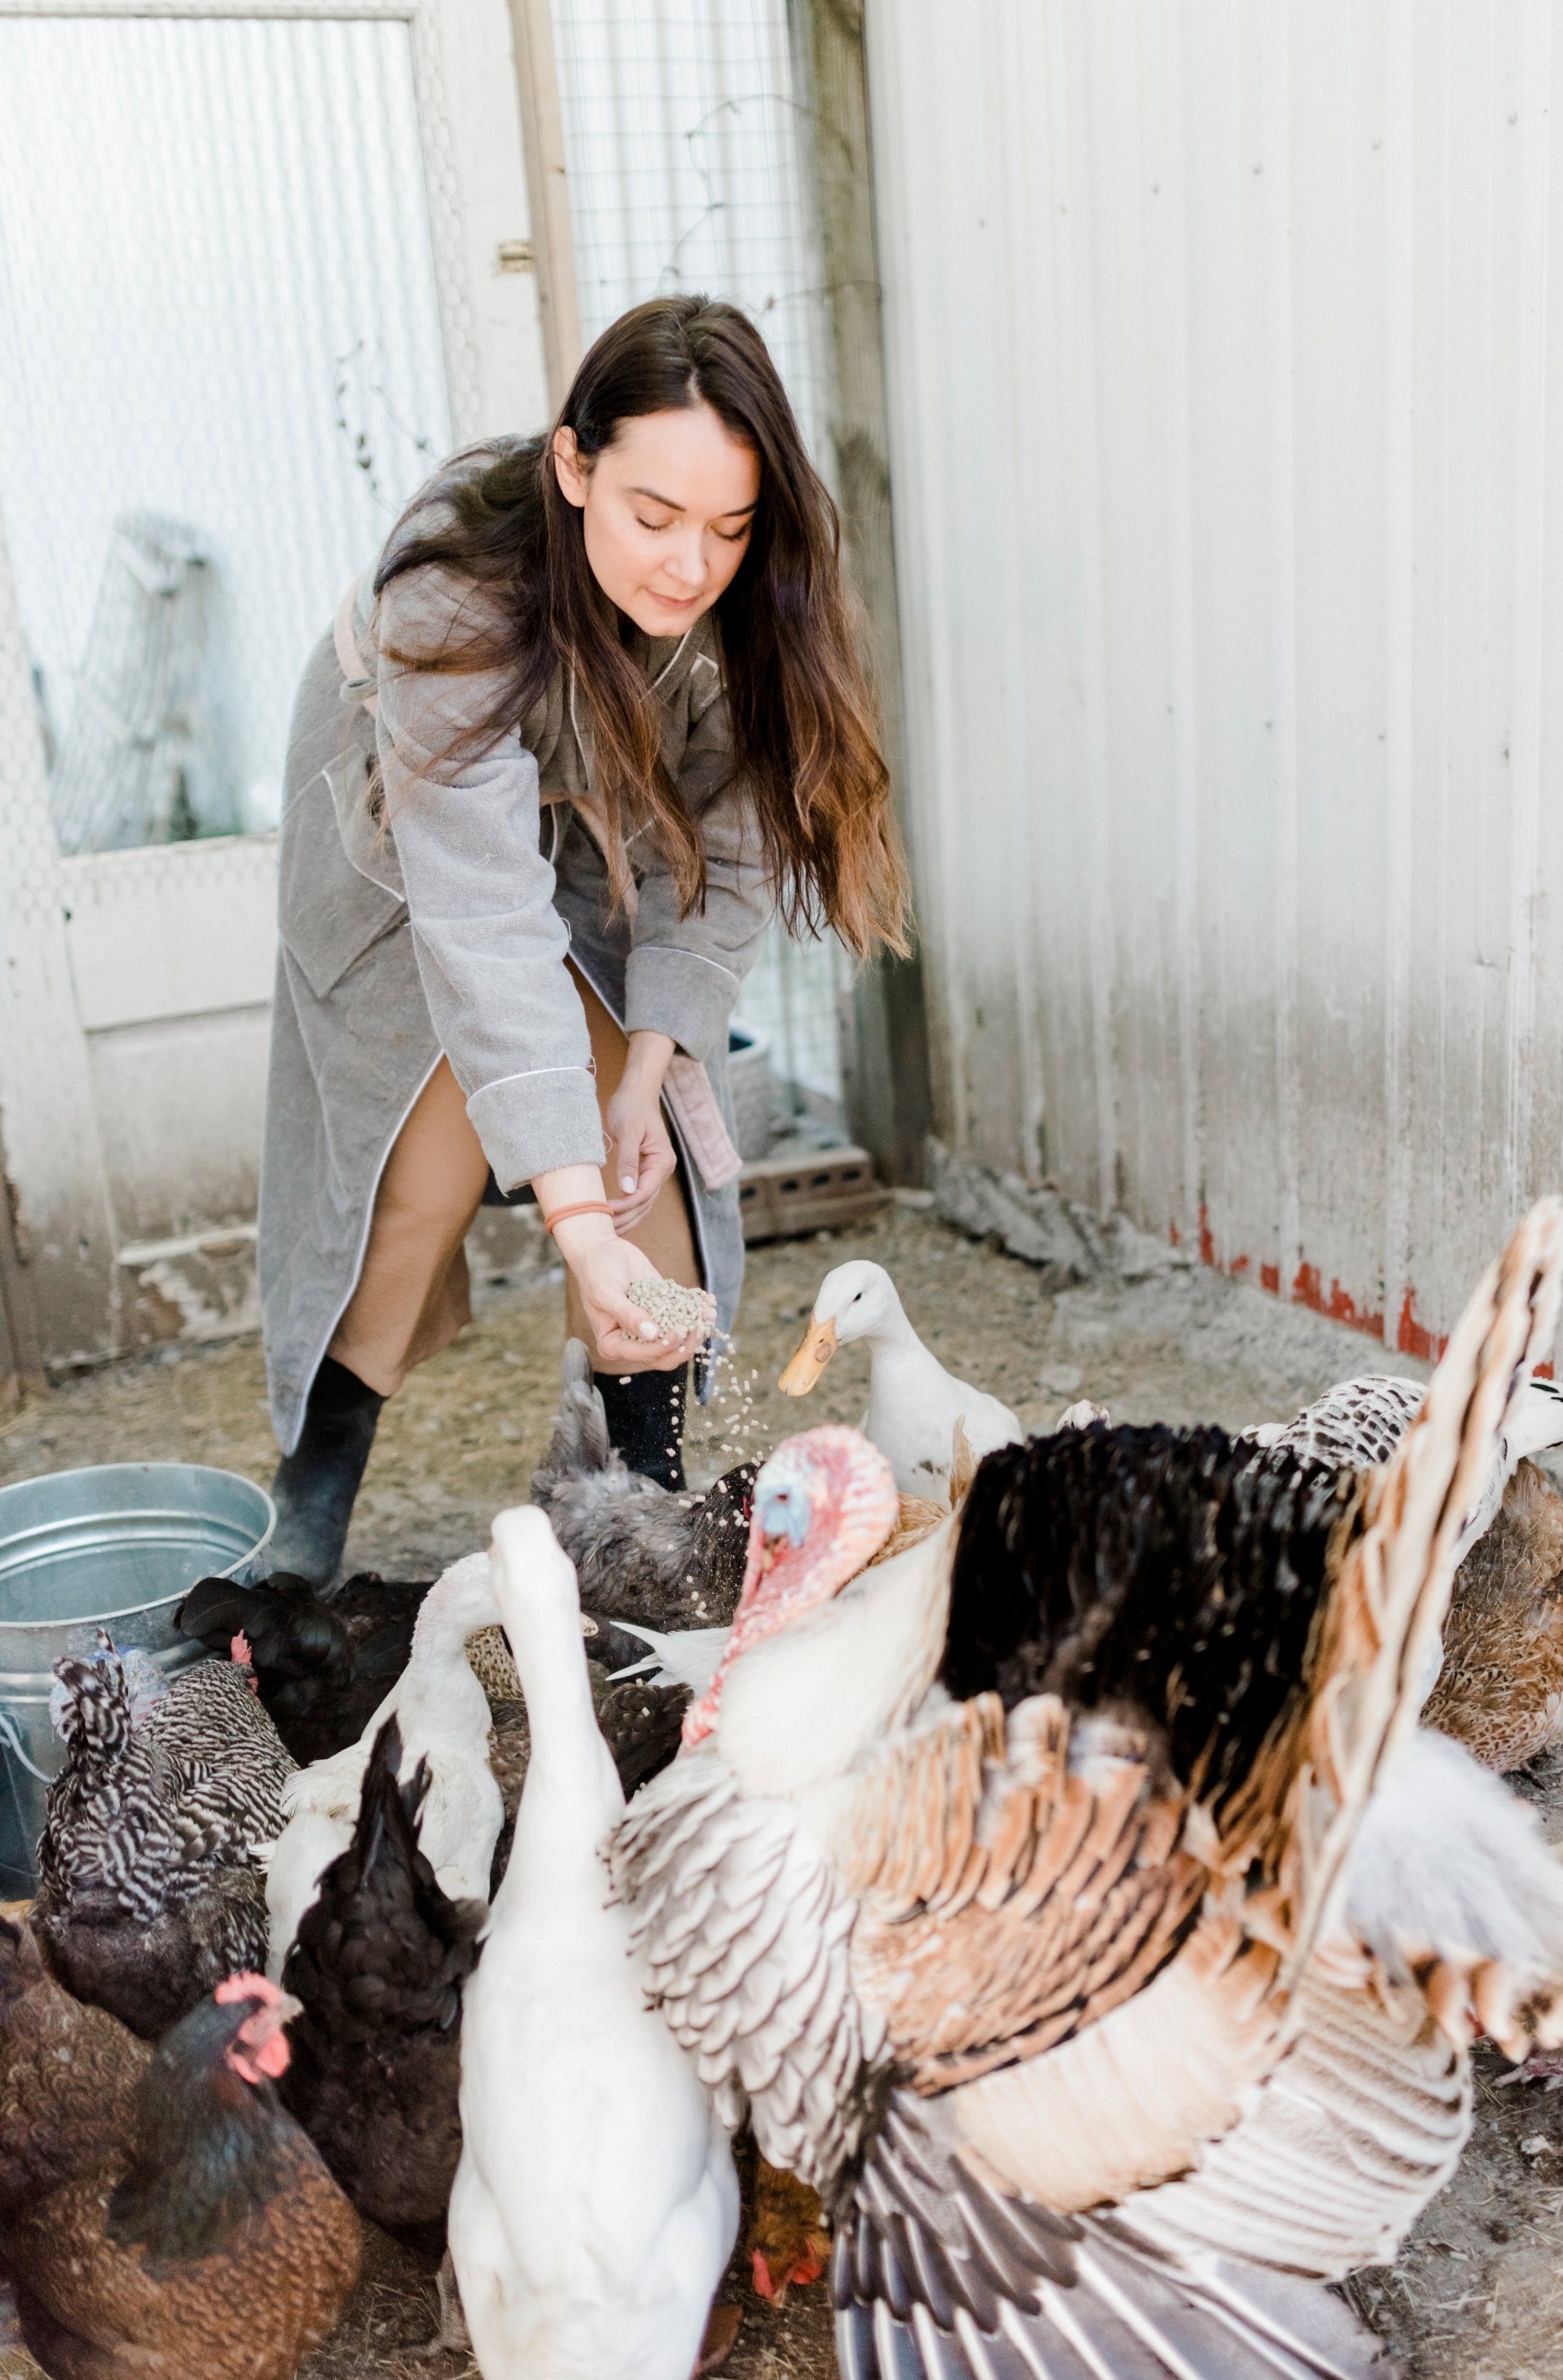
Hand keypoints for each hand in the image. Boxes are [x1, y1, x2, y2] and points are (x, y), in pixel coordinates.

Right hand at [550, 1212, 704, 1372]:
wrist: (604, 1251)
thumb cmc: (597, 1272)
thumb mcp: (606, 1293)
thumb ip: (627, 1315)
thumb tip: (652, 1334)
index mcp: (614, 1345)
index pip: (645, 1355)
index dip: (665, 1345)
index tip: (680, 1329)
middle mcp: (634, 1342)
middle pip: (667, 1354)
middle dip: (688, 1342)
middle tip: (701, 1324)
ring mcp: (652, 1328)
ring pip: (680, 1340)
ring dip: (698, 1328)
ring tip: (709, 1311)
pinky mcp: (664, 1313)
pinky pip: (683, 1317)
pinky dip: (697, 1311)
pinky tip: (709, 1301)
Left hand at [605, 1031, 677, 1231]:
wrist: (637, 1092)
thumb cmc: (632, 1107)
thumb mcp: (627, 1132)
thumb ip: (628, 1161)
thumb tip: (626, 1189)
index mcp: (662, 1162)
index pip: (643, 1193)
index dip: (624, 1206)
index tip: (604, 1213)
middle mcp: (662, 1170)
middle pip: (645, 1203)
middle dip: (625, 1218)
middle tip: (602, 1231)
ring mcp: (656, 1171)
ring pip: (643, 1203)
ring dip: (627, 1218)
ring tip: (607, 1230)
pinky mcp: (646, 1170)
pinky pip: (638, 1195)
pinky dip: (628, 1208)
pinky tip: (615, 1217)